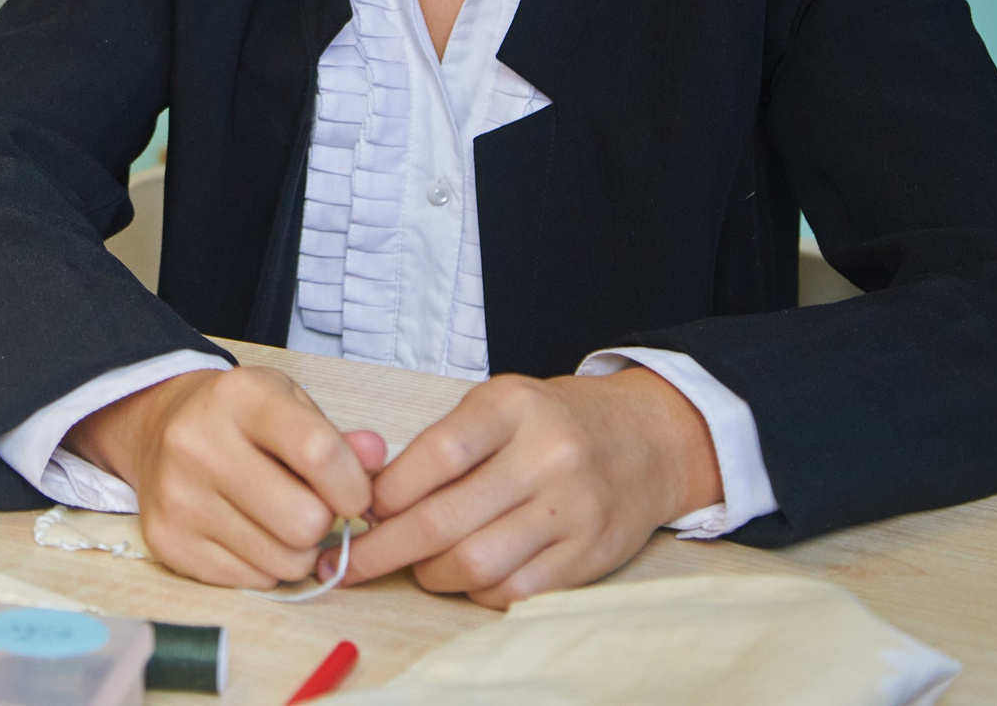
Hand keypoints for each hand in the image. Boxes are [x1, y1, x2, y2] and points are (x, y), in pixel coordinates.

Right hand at [63, 365, 386, 588]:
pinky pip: (250, 581)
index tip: (355, 495)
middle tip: (312, 508)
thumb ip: (337, 437)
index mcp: (239, 397)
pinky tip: (248, 532)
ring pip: (281, 561)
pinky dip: (263, 566)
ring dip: (296, 550)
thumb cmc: (241, 418)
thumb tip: (375, 456)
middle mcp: (199, 443)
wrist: (158, 427)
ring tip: (279, 521)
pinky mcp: (167, 540)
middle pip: (303, 520)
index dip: (353, 486)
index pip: (318, 452)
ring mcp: (178, 496)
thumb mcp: (289, 405)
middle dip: (323, 523)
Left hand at [345, 369, 717, 607]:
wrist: (646, 441)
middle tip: (351, 561)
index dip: (388, 492)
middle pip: (446, 519)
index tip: (359, 509)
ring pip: (475, 564)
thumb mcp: (499, 406)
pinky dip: (475, 590)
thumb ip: (442, 444)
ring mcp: (572, 510)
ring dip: (429, 573)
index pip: (436, 455)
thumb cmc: (552, 423)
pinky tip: (466, 575)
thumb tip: (373, 498)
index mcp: (514, 407)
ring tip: (418, 564)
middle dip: (385, 548)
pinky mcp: (588, 556)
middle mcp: (547, 456)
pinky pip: (512, 591)